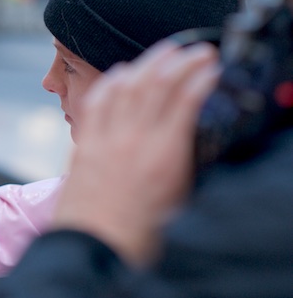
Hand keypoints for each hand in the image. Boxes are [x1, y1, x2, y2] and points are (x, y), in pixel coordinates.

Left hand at [52, 40, 219, 265]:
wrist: (93, 247)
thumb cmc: (139, 233)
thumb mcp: (180, 199)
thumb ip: (186, 162)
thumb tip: (193, 134)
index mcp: (163, 156)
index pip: (185, 100)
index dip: (201, 77)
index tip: (212, 67)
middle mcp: (133, 140)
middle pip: (157, 85)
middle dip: (180, 61)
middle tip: (195, 49)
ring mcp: (105, 139)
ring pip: (126, 86)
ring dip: (147, 63)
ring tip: (164, 51)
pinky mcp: (84, 144)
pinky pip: (96, 102)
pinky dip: (111, 83)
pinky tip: (121, 73)